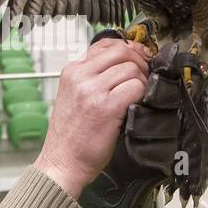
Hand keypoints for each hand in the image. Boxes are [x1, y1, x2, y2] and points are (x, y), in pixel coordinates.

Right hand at [34, 38, 151, 197]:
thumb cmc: (71, 136)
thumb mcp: (73, 97)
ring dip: (141, 81)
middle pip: (122, 52)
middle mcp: (80, 76)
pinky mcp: (106, 107)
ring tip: (137, 96)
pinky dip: (141, 94)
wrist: (62, 163)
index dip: (128, 48)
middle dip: (139, 62)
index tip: (139, 57)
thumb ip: (92, 78)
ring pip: (131, 69)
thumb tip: (124, 64)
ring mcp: (92, 90)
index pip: (105, 44)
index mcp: (72, 71)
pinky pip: (135, 87)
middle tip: (144, 77)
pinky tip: (136, 106)